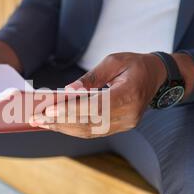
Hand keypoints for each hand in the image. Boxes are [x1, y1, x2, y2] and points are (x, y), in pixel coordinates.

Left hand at [30, 52, 192, 138]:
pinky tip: (57, 124)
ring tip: (42, 123)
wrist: (156, 76)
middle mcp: (129, 115)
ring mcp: (126, 124)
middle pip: (89, 123)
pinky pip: (94, 131)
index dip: (71, 111)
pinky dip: (73, 128)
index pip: (95, 108)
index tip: (49, 111)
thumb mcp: (113, 62)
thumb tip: (67, 91)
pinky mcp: (121, 127)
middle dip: (60, 122)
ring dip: (63, 128)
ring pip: (89, 131)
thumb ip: (91, 78)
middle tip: (37, 119)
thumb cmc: (134, 64)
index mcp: (129, 95)